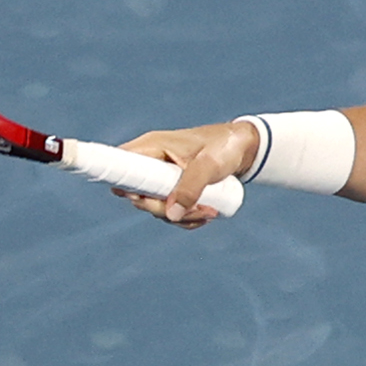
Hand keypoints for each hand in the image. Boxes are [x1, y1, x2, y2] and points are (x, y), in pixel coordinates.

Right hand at [111, 122, 261, 225]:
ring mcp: (161, 178)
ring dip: (182, 217)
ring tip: (211, 212)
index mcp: (152, 147)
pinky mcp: (173, 189)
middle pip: (139, 196)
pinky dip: (186, 219)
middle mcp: (151, 162)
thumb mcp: (209, 166)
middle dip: (165, 210)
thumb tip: (170, 214)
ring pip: (157, 208)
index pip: (121, 166)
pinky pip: (171, 211)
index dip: (126, 186)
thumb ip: (190, 188)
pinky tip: (206, 215)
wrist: (244, 148)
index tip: (144, 199)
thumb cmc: (224, 147)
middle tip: (196, 210)